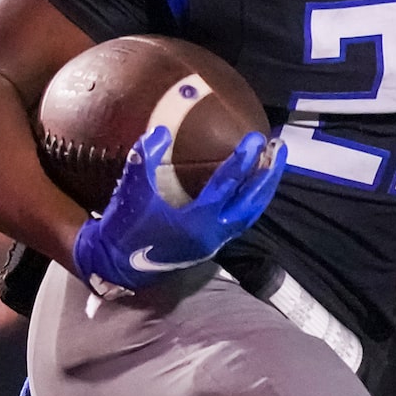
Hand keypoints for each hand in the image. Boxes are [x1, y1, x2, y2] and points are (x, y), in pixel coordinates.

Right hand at [72, 127, 283, 294]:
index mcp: (197, 221)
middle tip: (278, 148)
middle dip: (268, 175)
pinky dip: (250, 202)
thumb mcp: (131, 191)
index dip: (243, 160)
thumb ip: (145, 158)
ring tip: (272, 164)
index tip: (256, 138)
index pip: (228, 185)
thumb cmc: (125, 228)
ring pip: (249, 214)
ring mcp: (214, 242)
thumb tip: (162, 131)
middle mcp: (213, 234)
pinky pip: (240, 221)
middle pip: (251, 203)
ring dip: (263, 189)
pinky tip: (252, 187)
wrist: (116, 264)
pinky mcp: (210, 245)